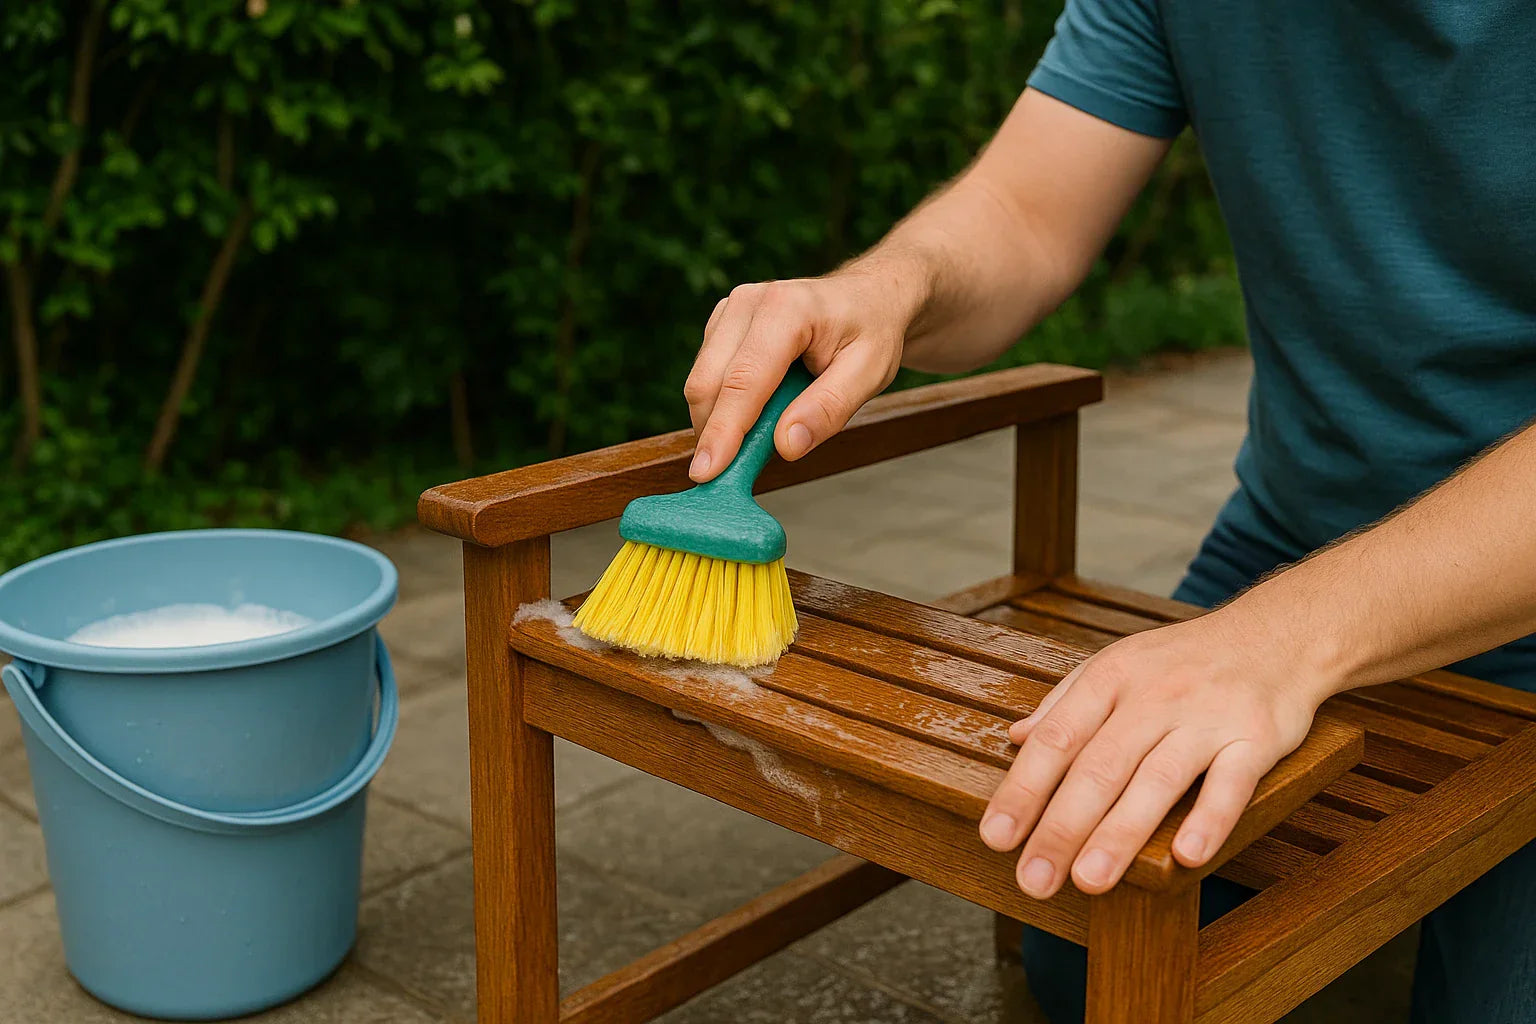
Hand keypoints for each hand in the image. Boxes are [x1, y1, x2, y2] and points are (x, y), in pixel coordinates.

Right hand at [683, 261, 926, 481]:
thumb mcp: (870, 374)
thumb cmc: (871, 332)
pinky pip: (707, 374)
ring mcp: (730, 310)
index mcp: (786, 309)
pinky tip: (758, 409)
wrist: (867, 298)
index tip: (707, 472)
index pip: (743, 381)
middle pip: (709, 382)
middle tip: (738, 470)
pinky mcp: (721, 323)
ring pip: (701, 381)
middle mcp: (749, 302)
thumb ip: (828, 409)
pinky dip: (723, 404)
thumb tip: (786, 445)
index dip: (723, 431)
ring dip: (720, 419)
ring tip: (766, 429)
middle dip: (715, 433)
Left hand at [978, 607, 1327, 897]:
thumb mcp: (1119, 664)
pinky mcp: (1256, 737)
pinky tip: (1186, 856)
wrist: (1279, 632)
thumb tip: (1015, 738)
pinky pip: (1231, 782)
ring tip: (1089, 880)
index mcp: (1111, 679)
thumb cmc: (1185, 661)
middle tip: (1034, 879)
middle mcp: (1154, 696)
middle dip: (1062, 827)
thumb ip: (1066, 703)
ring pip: (1157, 779)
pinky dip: (1210, 818)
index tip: (996, 835)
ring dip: (1121, 832)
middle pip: (1099, 767)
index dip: (1023, 789)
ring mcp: (1206, 717)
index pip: (1057, 739)